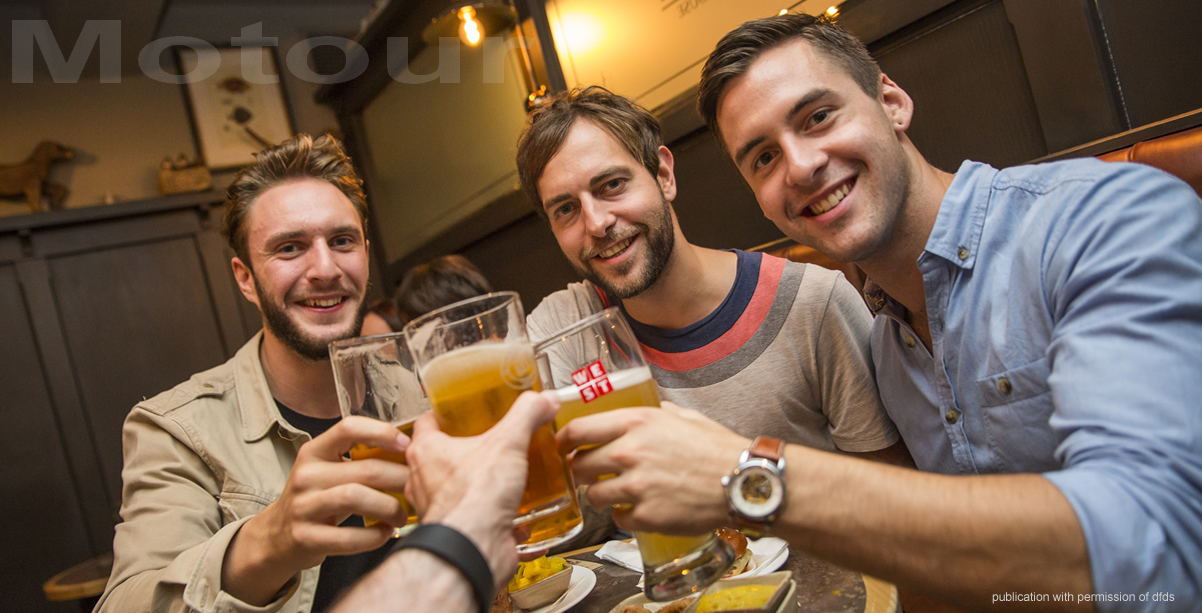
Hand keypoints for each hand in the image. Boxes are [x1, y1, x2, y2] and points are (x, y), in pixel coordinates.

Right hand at [222, 416, 409, 602]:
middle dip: (400, 478)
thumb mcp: (329, 470)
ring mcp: (303, 507)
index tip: (408, 444)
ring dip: (389, 507)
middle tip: (418, 487)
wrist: (277, 536)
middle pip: (364, 469)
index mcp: (314, 451)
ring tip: (402, 514)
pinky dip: (374, 536)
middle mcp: (306, 475)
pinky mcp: (305, 537)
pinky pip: (348, 537)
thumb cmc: (318, 498)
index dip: (382, 432)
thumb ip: (360, 459)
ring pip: (356, 498)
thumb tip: (413, 451)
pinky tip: (385, 533)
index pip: (349, 428)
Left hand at [405, 391, 559, 590]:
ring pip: (456, 490)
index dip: (443, 415)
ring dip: (478, 485)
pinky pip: (474, 520)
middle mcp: (425, 481)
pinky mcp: (457, 533)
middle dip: (465, 451)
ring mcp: (439, 509)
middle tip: (489, 443)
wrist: (474, 548)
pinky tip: (515, 511)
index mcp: (427, 452)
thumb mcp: (507, 443)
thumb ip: (526, 416)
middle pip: (441, 457)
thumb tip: (542, 400)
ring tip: (505, 476)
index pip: (426, 424)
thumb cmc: (473, 498)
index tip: (458, 412)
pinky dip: (492, 516)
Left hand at [556, 402, 746, 534]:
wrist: (743, 482)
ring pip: (593, 496)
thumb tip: (632, 410)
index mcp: (636, 423)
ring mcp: (636, 487)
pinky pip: (618, 519)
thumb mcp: (681, 416)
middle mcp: (630, 453)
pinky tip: (642, 508)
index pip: (578, 430)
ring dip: (601, 495)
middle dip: (582, 470)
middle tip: (592, 472)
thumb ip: (651, 412)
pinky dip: (626, 516)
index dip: (564, 439)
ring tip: (619, 493)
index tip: (561, 444)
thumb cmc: (716, 448)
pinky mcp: (646, 516)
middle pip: (579, 465)